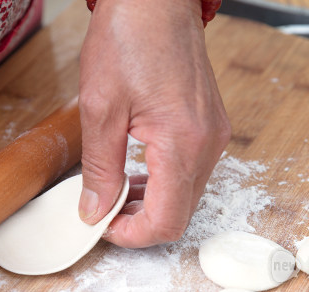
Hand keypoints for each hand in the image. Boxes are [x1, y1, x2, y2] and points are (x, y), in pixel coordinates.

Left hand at [78, 0, 230, 247]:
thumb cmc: (129, 38)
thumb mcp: (100, 109)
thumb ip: (100, 169)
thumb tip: (95, 210)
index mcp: (183, 143)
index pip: (167, 222)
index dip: (132, 236)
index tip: (103, 226)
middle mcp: (207, 145)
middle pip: (179, 214)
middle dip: (139, 222)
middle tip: (103, 210)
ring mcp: (213, 136)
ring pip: (185, 196)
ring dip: (150, 203)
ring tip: (114, 190)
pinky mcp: (210, 127)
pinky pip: (189, 172)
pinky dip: (162, 182)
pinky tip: (135, 170)